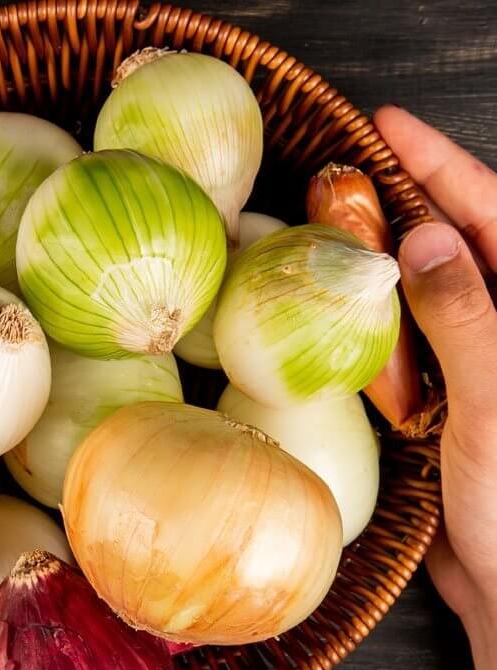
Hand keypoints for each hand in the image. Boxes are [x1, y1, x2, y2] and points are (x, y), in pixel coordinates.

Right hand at [374, 107, 496, 632]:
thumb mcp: (496, 402)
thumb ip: (467, 317)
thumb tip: (422, 239)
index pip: (493, 215)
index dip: (440, 165)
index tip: (386, 125)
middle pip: (454, 242)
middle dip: (404, 199)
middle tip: (344, 171)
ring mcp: (469, 360)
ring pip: (420, 290)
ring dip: (377, 260)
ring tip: (331, 227)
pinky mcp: (437, 395)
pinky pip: (398, 343)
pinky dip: (366, 321)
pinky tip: (336, 307)